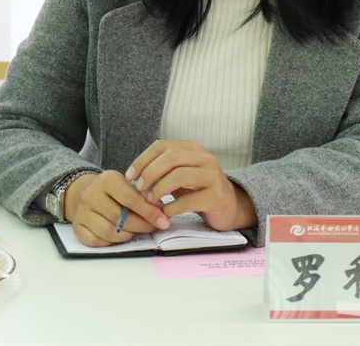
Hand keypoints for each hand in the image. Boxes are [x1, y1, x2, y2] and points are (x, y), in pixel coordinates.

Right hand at [63, 170, 170, 246]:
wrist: (86, 191)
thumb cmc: (113, 190)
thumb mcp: (128, 184)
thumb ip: (144, 196)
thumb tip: (162, 212)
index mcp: (107, 180)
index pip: (131, 199)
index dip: (150, 212)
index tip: (164, 221)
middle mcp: (91, 195)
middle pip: (121, 218)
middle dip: (142, 226)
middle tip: (154, 228)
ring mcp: (82, 212)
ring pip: (110, 232)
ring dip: (128, 235)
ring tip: (138, 231)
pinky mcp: (77, 227)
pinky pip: (97, 242)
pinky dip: (112, 242)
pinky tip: (121, 235)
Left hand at [127, 140, 257, 231]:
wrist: (229, 205)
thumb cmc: (199, 189)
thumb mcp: (180, 174)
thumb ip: (162, 170)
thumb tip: (133, 175)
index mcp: (193, 148)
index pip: (162, 146)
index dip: (142, 160)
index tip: (129, 176)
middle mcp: (204, 158)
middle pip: (171, 157)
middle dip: (150, 173)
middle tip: (138, 189)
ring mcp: (212, 176)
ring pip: (180, 175)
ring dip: (159, 189)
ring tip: (150, 201)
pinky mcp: (216, 197)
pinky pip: (189, 200)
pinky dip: (172, 208)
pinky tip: (165, 213)